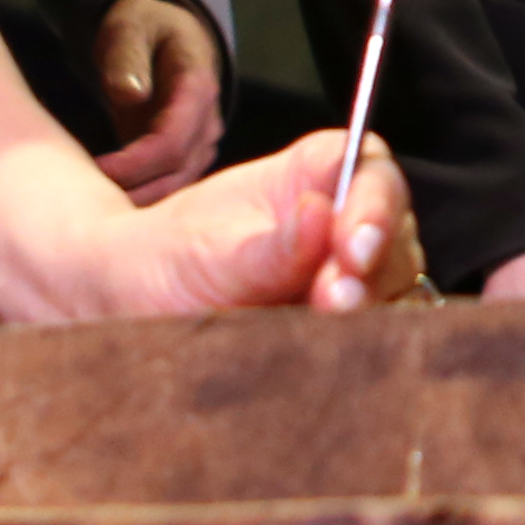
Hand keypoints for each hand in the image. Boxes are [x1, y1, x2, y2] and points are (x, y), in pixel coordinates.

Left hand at [83, 130, 422, 318]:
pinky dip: (358, 346)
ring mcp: (347, 279)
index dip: (374, 205)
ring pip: (394, 290)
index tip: (352, 247)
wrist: (130, 311)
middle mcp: (341, 224)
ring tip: (322, 327)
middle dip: (372, 270)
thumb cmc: (166, 260)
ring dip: (368, 312)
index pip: (370, 170)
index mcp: (315, 176)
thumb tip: (319, 215)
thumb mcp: (207, 251)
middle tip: (332, 301)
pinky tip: (325, 353)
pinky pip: (375, 336)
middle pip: (395, 236)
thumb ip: (268, 245)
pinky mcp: (343, 330)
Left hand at [89, 0, 223, 205]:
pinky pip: (168, 186)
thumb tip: (131, 95)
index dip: (136, 163)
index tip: (97, 170)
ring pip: (176, 186)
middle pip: (177, 172)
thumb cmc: (144, 28)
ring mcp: (200, 142)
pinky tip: (107, 207)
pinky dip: (141, 197)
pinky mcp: (185, 156)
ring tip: (93, 211)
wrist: (166, 33)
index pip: (172, 141)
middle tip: (87, 208)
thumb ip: (127, 57)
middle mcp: (207, 122)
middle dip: (135, 191)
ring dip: (139, 201)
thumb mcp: (129, 27)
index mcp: (197, 87)